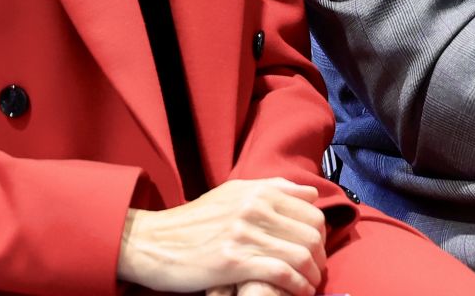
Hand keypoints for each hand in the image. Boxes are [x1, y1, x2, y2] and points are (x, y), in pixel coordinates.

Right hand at [119, 179, 325, 294]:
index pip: (311, 211)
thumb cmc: (194, 220)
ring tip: (309, 283)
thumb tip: (309, 193)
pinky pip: (282, 273)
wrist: (153, 241)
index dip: (320, 234)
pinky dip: (297, 285)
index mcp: (257, 191)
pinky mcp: (235, 261)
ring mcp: (245, 235)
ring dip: (312, 274)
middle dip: (320, 256)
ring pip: (301, 254)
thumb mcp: (232, 193)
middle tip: (315, 270)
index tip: (316, 249)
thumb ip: (273, 189)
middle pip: (311, 233)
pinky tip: (299, 292)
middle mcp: (255, 208)